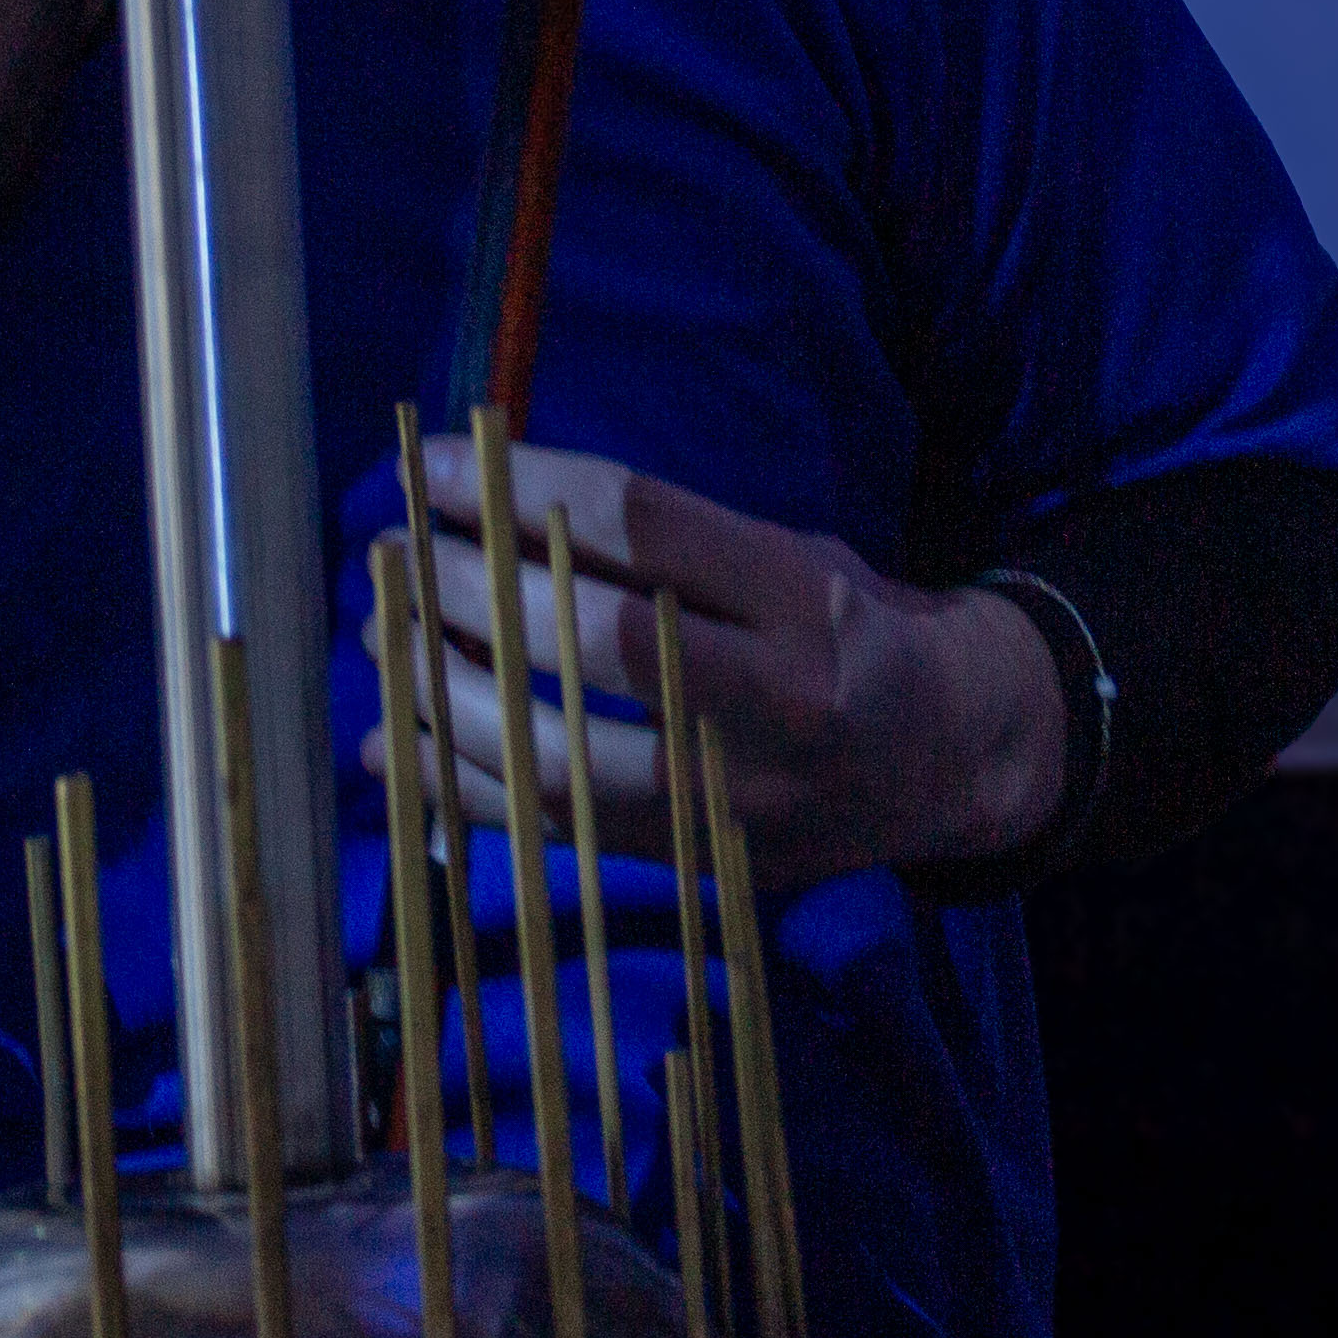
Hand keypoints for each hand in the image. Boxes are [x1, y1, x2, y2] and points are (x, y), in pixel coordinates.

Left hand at [388, 436, 1065, 898]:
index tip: (429, 470)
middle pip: (588, 645)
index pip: (639, 528)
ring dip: (441, 696)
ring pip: (558, 758)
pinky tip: (394, 743)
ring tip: (382, 642)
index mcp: (807, 599)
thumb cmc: (851, 628)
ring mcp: (739, 803)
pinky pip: (554, 832)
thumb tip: (488, 508)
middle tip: (387, 558)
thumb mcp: (790, 553)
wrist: (955, 758)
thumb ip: (668, 544)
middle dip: (463, 593)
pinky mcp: (702, 867)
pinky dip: (459, 787)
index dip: (517, 492)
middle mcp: (780, 703)